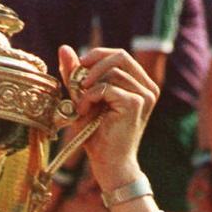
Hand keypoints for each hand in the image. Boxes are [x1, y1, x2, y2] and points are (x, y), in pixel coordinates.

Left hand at [57, 45, 157, 196]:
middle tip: (77, 81)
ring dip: (89, 86)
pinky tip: (84, 112)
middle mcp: (148, 87)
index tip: (79, 70)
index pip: (119, 55)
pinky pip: (106, 87)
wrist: (110, 164)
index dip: (97, 56)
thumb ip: (77, 75)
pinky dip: (90, 97)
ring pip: (111, 71)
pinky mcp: (135, 104)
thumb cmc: (98, 135)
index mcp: (140, 84)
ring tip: (81, 105)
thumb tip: (64, 48)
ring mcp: (144, 95)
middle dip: (93, 63)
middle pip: (119, 55)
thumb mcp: (84, 98)